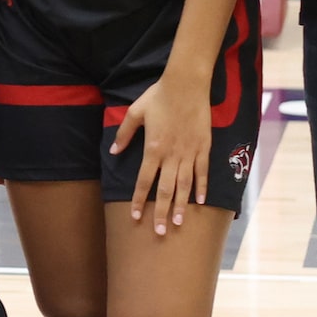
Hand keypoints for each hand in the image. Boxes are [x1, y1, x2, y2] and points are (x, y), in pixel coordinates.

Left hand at [113, 66, 213, 233]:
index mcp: (153, 149)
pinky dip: (202, 187)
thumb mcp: (135, 112)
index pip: (143, 181)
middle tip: (160, 232)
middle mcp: (172, 155)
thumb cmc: (158, 96)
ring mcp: (189, 152)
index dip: (138, 200)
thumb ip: (124, 134)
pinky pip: (203, 172)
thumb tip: (113, 151)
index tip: (135, 217)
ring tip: (179, 223)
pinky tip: (201, 202)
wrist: (187, 84)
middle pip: (166, 190)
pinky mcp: (204, 147)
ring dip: (182, 206)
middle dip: (162, 212)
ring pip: (185, 185)